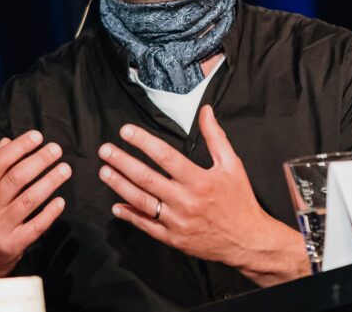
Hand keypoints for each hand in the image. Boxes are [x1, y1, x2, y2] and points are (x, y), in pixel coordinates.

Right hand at [0, 131, 70, 280]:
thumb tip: (7, 141)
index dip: (20, 147)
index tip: (37, 136)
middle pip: (16, 178)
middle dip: (39, 160)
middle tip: (56, 149)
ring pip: (29, 200)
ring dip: (50, 182)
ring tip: (65, 169)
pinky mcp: (12, 246)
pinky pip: (36, 226)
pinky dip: (50, 213)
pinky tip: (60, 201)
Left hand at [98, 105, 309, 285]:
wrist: (247, 241)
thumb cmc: (239, 199)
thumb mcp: (231, 164)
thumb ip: (215, 136)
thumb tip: (205, 111)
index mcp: (199, 180)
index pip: (165, 156)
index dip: (143, 142)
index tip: (126, 131)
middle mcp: (185, 201)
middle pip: (147, 179)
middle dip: (122, 162)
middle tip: (105, 150)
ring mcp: (177, 222)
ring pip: (142, 202)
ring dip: (120, 186)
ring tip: (104, 171)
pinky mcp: (173, 239)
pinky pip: (147, 226)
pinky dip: (130, 216)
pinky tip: (116, 206)